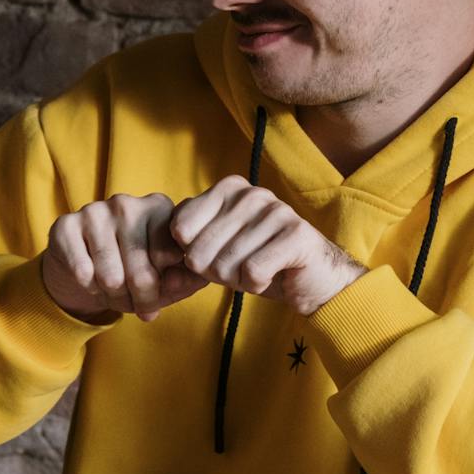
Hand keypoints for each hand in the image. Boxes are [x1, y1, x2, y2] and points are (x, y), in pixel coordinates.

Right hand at [41, 192, 207, 322]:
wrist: (84, 268)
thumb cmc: (134, 270)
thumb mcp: (166, 276)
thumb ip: (185, 280)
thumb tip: (178, 283)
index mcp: (159, 207)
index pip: (167, 257)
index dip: (164, 288)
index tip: (159, 294)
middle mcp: (126, 204)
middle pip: (140, 271)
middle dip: (140, 300)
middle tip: (138, 306)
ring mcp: (94, 211)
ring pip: (111, 277)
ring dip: (114, 297)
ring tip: (115, 294)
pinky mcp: (66, 226)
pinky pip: (83, 273)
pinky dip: (89, 288)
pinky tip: (92, 282)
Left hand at [169, 176, 364, 315]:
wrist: (310, 278)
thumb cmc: (255, 261)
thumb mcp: (215, 253)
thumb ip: (185, 255)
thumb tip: (164, 277)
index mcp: (228, 188)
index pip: (180, 228)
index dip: (190, 255)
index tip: (213, 256)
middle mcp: (251, 193)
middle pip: (199, 250)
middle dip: (213, 272)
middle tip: (237, 269)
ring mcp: (276, 210)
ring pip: (224, 264)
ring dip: (236, 280)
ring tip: (255, 270)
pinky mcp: (296, 234)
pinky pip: (252, 272)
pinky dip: (255, 284)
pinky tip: (270, 276)